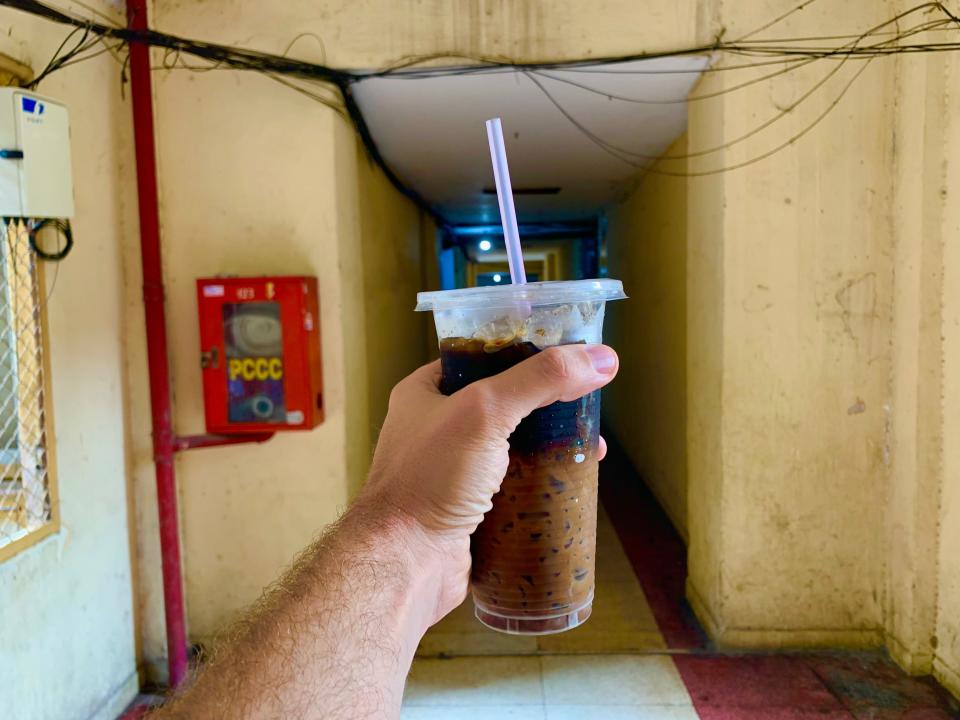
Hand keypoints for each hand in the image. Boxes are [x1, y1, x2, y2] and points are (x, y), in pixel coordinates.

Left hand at [359, 344, 618, 624]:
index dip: (528, 353)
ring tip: (592, 450)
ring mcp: (452, 471)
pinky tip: (571, 485)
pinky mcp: (469, 509)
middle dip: (551, 406)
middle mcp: (436, 428)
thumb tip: (600, 358)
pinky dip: (543, 485)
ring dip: (553, 448)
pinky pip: (514, 488)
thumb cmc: (429, 481)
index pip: (483, 358)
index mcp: (425, 392)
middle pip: (507, 404)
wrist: (405, 564)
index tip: (571, 356)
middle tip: (589, 407)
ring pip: (514, 448)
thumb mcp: (486, 412)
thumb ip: (540, 380)